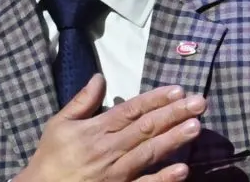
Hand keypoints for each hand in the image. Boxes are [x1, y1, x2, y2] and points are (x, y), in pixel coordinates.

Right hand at [16, 74, 205, 181]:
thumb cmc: (50, 158)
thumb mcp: (59, 124)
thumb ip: (82, 101)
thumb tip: (100, 77)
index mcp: (96, 130)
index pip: (131, 110)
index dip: (155, 99)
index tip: (178, 90)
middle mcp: (109, 149)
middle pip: (146, 128)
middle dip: (174, 114)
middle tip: (199, 103)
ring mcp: (117, 173)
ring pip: (150, 153)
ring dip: (174, 139)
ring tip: (196, 127)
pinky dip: (163, 179)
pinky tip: (182, 169)